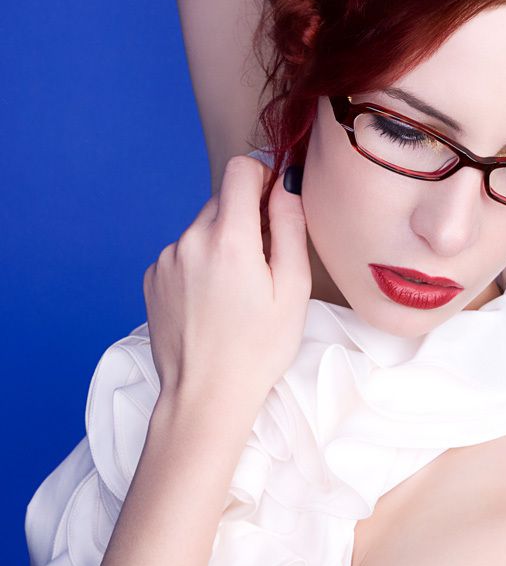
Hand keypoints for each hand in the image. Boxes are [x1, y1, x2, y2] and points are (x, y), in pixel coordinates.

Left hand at [142, 156, 310, 409]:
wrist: (206, 396)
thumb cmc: (259, 348)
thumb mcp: (293, 287)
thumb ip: (291, 226)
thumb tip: (287, 184)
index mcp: (229, 239)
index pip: (240, 169)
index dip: (263, 179)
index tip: (274, 207)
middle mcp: (190, 240)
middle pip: (223, 200)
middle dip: (246, 218)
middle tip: (262, 264)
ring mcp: (166, 259)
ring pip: (203, 227)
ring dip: (222, 243)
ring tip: (235, 291)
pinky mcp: (153, 277)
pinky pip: (184, 252)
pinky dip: (200, 264)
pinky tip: (211, 301)